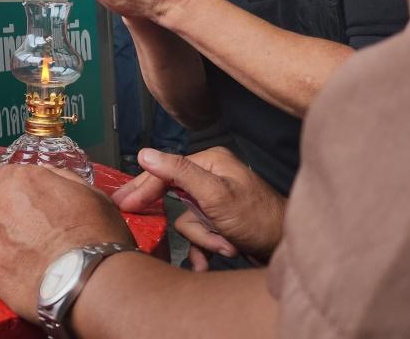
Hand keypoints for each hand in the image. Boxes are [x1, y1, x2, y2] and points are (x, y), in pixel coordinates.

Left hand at [0, 164, 133, 322]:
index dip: (10, 189)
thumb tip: (50, 177)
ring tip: (8, 254)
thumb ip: (63, 180)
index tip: (18, 201)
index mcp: (22, 181)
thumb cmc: (96, 236)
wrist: (88, 278)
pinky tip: (10, 274)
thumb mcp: (91, 194)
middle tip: (12, 228)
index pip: (0, 176)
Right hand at [112, 147, 284, 267]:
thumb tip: (146, 154)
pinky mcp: (219, 221)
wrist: (287, 248)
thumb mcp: (215, 195)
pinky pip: (198, 234)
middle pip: (173, 196)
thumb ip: (179, 173)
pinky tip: (213, 257)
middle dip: (182, 220)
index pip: (165, 171)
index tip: (122, 203)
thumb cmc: (259, 219)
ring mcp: (215, 201)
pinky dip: (204, 248)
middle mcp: (211, 177)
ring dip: (203, 239)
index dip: (142, 187)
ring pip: (186, 221)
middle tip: (133, 217)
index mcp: (210, 162)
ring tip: (224, 244)